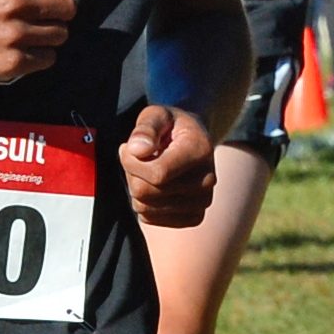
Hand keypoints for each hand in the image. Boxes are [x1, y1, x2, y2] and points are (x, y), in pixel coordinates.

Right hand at [0, 0, 75, 86]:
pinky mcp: (10, 64)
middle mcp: (12, 3)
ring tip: (26, 33)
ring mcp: (13, 35)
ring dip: (48, 34)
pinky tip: (18, 50)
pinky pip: (47, 59)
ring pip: (60, 34)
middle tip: (36, 15)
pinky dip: (37, 56)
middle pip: (67, 6)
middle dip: (57, 10)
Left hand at [119, 105, 215, 226]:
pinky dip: (143, 203)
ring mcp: (202, 202)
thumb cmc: (170, 126)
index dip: (131, 163)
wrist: (193, 141)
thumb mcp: (156, 114)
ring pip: (144, 208)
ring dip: (135, 188)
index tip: (126, 148)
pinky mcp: (194, 217)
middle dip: (131, 174)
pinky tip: (152, 185)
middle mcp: (207, 180)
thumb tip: (138, 150)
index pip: (157, 173)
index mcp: (200, 151)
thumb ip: (146, 128)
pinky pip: (150, 219)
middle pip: (147, 193)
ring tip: (145, 169)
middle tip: (136, 158)